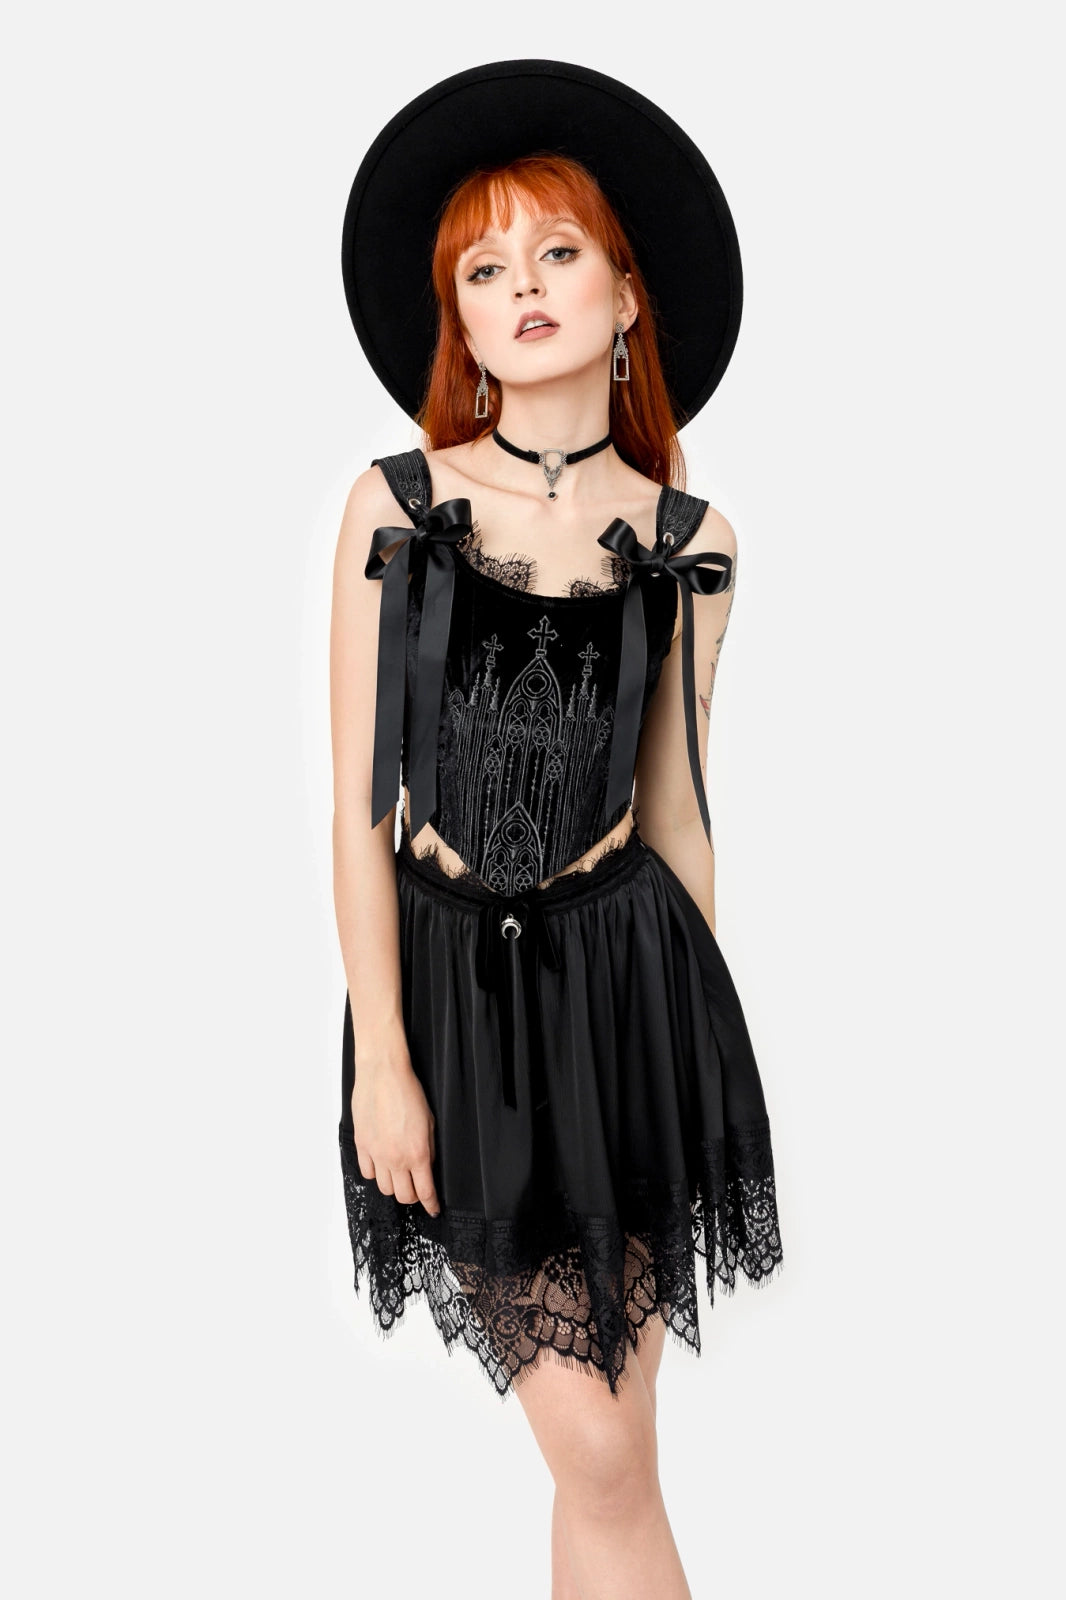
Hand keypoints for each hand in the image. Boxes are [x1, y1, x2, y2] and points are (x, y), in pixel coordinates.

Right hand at [351, 1054, 440, 1218]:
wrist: (383, 1074)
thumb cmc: (409, 1092)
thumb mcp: (430, 1123)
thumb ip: (429, 1150)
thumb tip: (427, 1168)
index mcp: (417, 1154)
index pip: (424, 1191)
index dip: (430, 1204)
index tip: (433, 1208)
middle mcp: (395, 1159)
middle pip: (403, 1196)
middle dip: (413, 1196)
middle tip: (417, 1189)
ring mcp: (376, 1153)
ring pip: (384, 1188)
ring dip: (394, 1185)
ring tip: (399, 1175)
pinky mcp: (361, 1145)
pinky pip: (366, 1172)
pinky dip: (375, 1173)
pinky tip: (381, 1164)